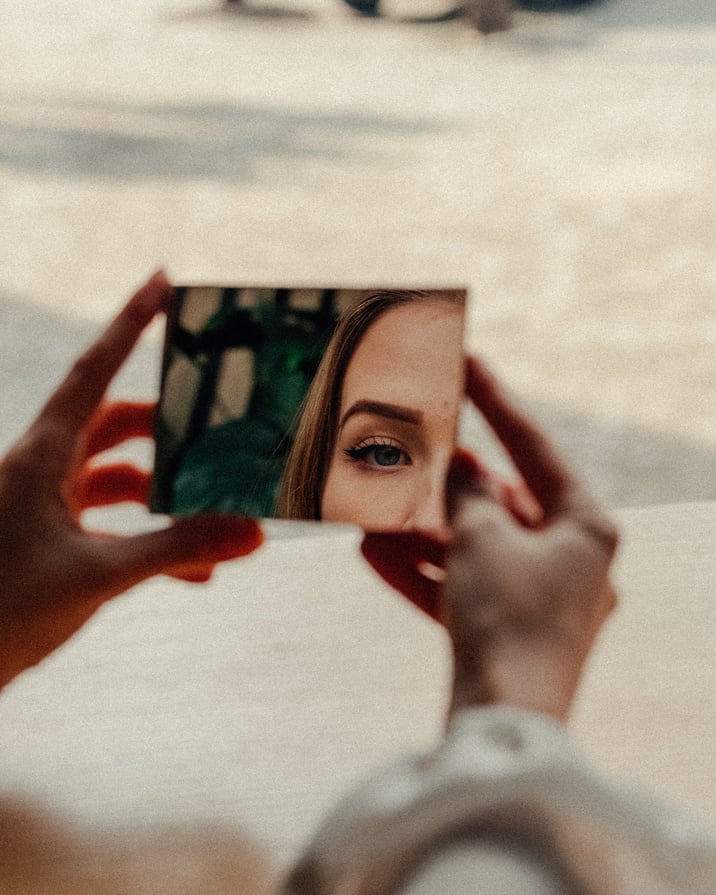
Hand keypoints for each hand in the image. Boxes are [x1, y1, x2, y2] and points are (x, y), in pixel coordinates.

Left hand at [0, 273, 262, 689]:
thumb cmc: (2, 611)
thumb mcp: (99, 574)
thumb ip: (177, 549)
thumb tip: (251, 534)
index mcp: (42, 455)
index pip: (95, 370)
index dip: (130, 322)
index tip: (162, 281)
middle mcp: (43, 468)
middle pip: (118, 423)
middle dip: (171, 430)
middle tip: (219, 430)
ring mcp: (46, 503)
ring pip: (119, 477)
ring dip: (167, 496)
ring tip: (218, 521)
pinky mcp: (51, 538)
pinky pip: (112, 523)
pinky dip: (151, 538)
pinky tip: (193, 572)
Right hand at [362, 357, 617, 720]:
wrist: (502, 726)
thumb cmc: (508, 622)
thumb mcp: (481, 538)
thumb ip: (467, 493)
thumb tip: (460, 466)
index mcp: (587, 527)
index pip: (534, 448)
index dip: (495, 402)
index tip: (466, 362)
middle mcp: (571, 559)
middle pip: (500, 503)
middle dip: (443, 486)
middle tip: (403, 452)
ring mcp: (539, 597)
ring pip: (473, 547)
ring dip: (422, 530)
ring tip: (369, 507)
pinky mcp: (506, 629)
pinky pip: (461, 586)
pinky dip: (423, 570)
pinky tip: (370, 550)